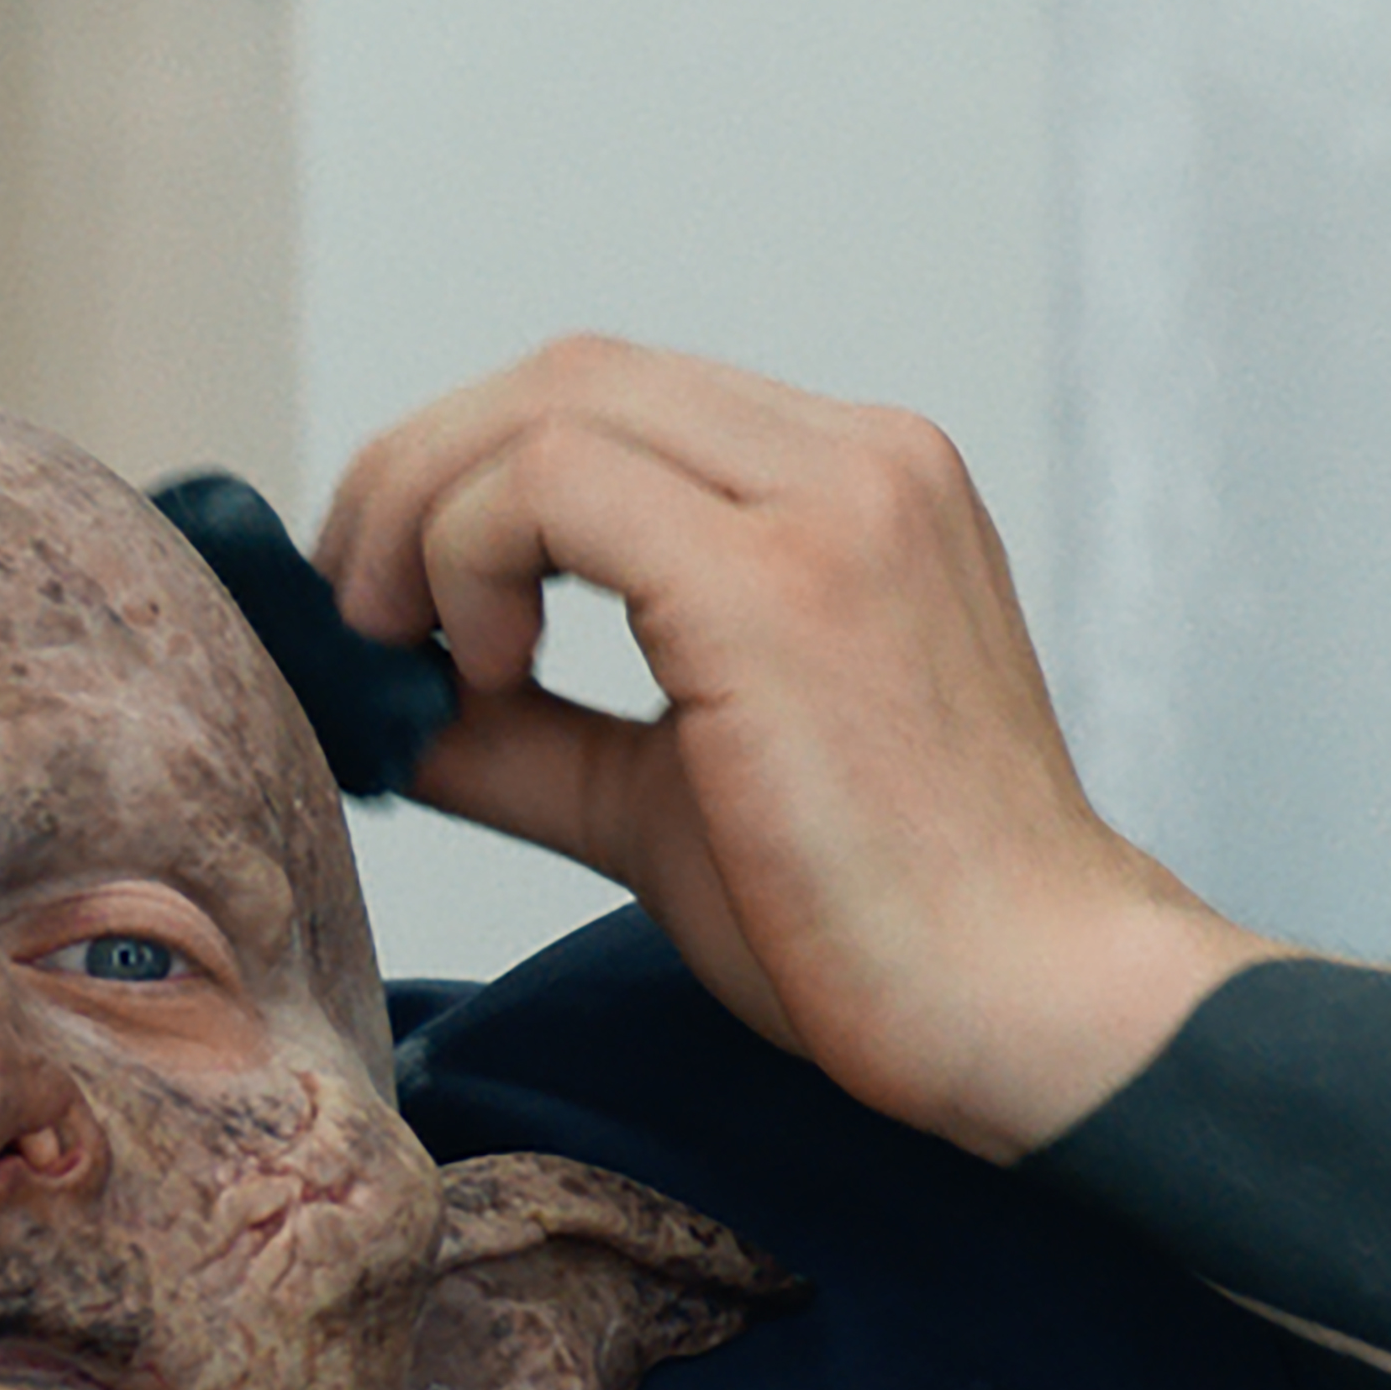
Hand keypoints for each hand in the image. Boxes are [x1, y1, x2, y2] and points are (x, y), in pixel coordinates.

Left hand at [314, 338, 1266, 1155]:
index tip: (394, 604)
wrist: (1035, 1018)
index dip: (466, 475)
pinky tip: (482, 677)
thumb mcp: (661, 798)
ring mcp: (833, 502)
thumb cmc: (876, 929)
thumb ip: (526, 732)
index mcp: (858, 486)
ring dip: (426, 515)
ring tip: (412, 656)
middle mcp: (860, 459)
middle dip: (418, 476)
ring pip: (548, 404)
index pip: (614, 400)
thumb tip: (377, 705)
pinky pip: (549, 484)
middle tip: (355, 615)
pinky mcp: (781, 582)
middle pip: (567, 372)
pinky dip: (467, 559)